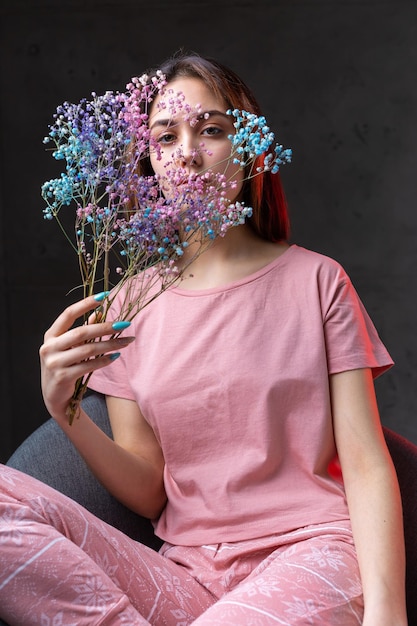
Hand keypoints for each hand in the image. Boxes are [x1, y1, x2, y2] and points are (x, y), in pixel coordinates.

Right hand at [39, 294, 133, 421]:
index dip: (85, 304)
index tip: (104, 296)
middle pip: (81, 332)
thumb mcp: (70, 348)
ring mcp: (54, 363)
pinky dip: (104, 360)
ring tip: (127, 341)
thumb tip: (99, 312)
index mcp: (50, 336)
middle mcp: (49, 347)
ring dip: (110, 344)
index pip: (68, 314)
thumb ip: (82, 331)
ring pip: (88, 349)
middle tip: (124, 323)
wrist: (55, 398)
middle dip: (105, 327)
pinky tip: (116, 356)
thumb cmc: (64, 368)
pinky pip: (88, 365)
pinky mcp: (62, 377)